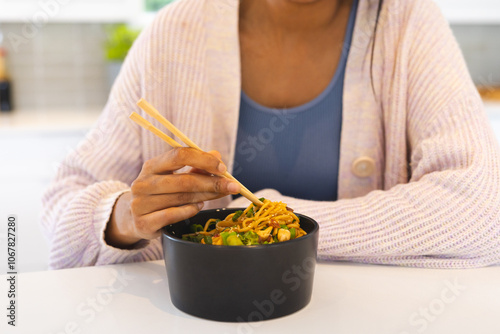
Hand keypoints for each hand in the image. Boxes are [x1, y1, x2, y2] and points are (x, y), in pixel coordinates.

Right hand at [105, 148, 239, 247]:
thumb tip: (217, 155)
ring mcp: (141, 204)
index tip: (223, 168)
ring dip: (205, 196)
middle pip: (184, 180)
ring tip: (217, 194)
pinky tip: (198, 206)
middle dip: (212, 182)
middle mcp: (143, 183)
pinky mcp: (143, 223)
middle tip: (233, 186)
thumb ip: (196, 166)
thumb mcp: (175, 176)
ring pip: (182, 198)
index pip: (179, 155)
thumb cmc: (161, 193)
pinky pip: (173, 215)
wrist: (135, 218)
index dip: (203, 160)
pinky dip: (190, 210)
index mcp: (151, 166)